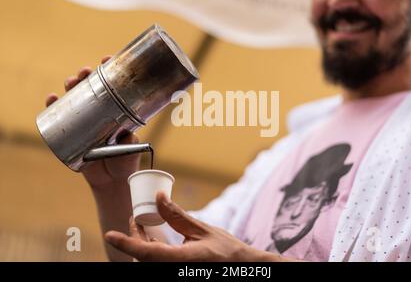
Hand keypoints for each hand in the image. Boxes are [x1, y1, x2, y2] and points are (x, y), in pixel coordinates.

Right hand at [45, 56, 140, 188]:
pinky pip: (61, 117)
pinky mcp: (73, 133)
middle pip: (91, 88)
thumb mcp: (131, 150)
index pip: (113, 87)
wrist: (111, 182)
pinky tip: (52, 99)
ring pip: (76, 98)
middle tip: (85, 71)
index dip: (110, 71)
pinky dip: (54, 106)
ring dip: (71, 86)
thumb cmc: (126, 163)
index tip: (107, 58)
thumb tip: (130, 135)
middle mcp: (101, 113)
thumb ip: (131, 143)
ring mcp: (86, 122)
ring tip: (71, 81)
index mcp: (117, 111)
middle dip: (86, 75)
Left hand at [104, 192, 291, 261]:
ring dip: (141, 247)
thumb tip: (158, 197)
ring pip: (149, 262)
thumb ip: (177, 216)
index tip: (109, 235)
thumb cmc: (226, 251)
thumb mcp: (201, 230)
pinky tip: (155, 241)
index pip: (145, 253)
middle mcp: (174, 269)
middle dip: (134, 239)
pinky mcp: (178, 272)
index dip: (125, 242)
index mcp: (180, 260)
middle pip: (142, 258)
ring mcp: (175, 273)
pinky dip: (151, 253)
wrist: (242, 269)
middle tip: (134, 220)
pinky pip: (158, 264)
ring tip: (143, 227)